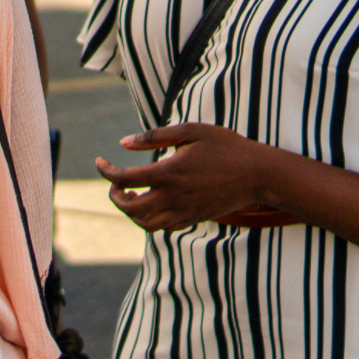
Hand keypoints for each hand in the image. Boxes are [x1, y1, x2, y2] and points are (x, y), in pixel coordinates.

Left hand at [95, 123, 277, 231]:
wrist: (259, 174)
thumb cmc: (225, 147)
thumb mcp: (190, 132)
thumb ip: (155, 136)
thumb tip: (123, 143)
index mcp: (168, 173)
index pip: (123, 178)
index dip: (105, 171)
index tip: (99, 161)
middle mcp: (173, 196)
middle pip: (129, 207)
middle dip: (115, 196)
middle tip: (115, 184)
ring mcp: (184, 211)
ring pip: (145, 223)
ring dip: (130, 212)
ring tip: (130, 196)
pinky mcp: (194, 218)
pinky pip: (164, 227)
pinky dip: (150, 219)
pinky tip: (152, 202)